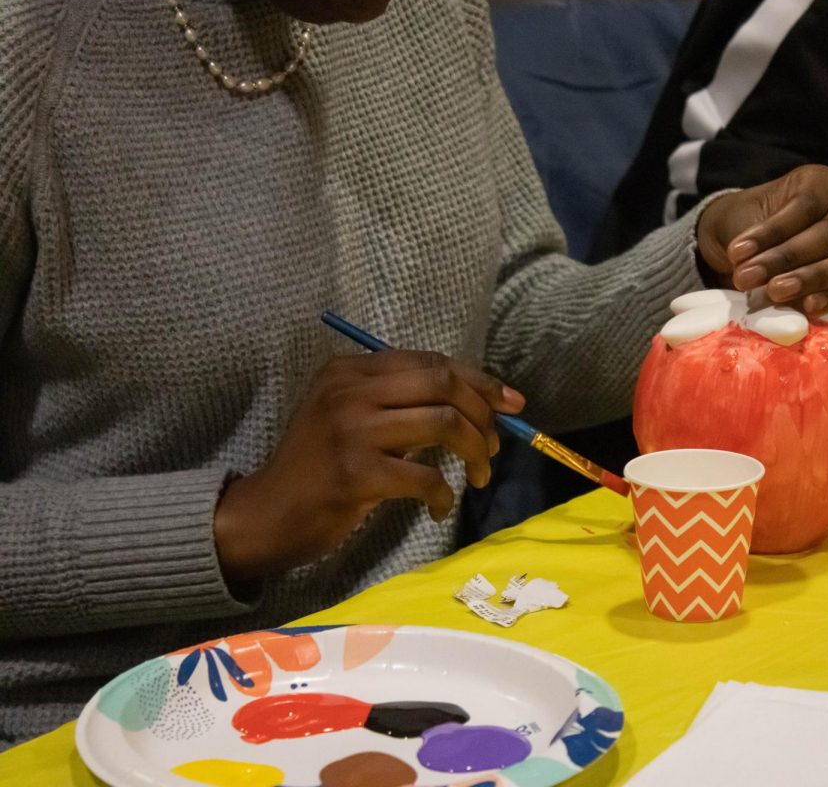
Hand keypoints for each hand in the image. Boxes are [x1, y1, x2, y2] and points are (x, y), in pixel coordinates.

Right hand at [214, 351, 524, 581]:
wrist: (267, 515)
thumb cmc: (319, 470)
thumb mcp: (352, 419)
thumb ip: (402, 403)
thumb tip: (482, 403)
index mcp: (350, 370)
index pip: (432, 361)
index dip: (480, 381)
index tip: (511, 404)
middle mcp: (349, 390)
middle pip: (444, 383)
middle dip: (483, 414)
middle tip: (493, 447)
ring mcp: (351, 430)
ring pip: (444, 423)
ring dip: (475, 452)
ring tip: (479, 476)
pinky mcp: (356, 473)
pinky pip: (426, 477)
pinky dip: (444, 494)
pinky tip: (439, 507)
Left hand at [695, 164, 827, 314]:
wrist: (742, 250)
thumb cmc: (743, 224)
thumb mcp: (740, 220)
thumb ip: (750, 240)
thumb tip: (751, 271)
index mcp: (821, 183)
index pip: (806, 204)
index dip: (774, 230)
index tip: (736, 253)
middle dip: (786, 258)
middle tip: (748, 277)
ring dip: (809, 279)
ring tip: (774, 292)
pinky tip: (806, 307)